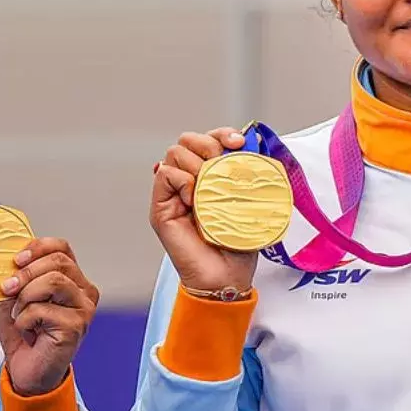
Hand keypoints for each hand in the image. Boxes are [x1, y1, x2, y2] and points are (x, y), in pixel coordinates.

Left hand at [0, 238, 100, 395]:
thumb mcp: (18, 298)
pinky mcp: (75, 326)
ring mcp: (83, 309)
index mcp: (73, 280)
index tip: (17, 260)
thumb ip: (19, 278)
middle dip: (26, 272)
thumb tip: (10, 263)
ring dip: (26, 296)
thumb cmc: (27, 335)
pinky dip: (24, 320)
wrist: (29, 371)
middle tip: (8, 288)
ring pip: (52, 281)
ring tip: (19, 314)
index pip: (62, 248)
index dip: (37, 248)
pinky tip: (28, 332)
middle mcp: (84, 292)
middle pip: (58, 262)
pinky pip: (42, 309)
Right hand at [151, 128, 258, 293]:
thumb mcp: (249, 202)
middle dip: (208, 143)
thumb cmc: (238, 243)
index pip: (208, 139)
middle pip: (187, 140)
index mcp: (210, 176)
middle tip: (222, 163)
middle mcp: (189, 180)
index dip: (221, 133)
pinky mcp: (161, 207)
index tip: (239, 142)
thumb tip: (247, 146)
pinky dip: (181, 179)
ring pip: (174, 152)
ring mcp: (173, 193)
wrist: (225, 276)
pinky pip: (164, 174)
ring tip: (209, 185)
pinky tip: (194, 198)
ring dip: (195, 162)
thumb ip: (245, 176)